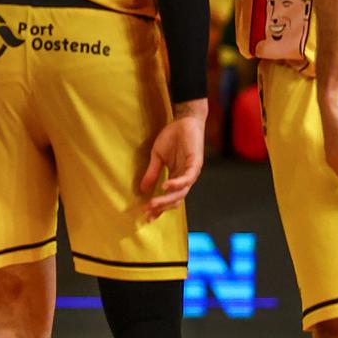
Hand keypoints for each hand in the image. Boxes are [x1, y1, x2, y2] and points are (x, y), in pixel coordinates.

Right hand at [139, 101, 205, 218]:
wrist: (184, 120)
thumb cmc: (172, 137)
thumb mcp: (157, 157)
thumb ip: (152, 173)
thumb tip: (142, 190)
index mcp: (176, 178)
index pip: (168, 197)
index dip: (158, 208)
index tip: (146, 216)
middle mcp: (185, 179)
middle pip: (175, 199)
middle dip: (161, 207)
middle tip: (147, 212)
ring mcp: (192, 172)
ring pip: (181, 192)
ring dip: (167, 199)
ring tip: (153, 203)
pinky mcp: (196, 163)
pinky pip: (187, 178)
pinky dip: (177, 183)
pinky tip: (165, 186)